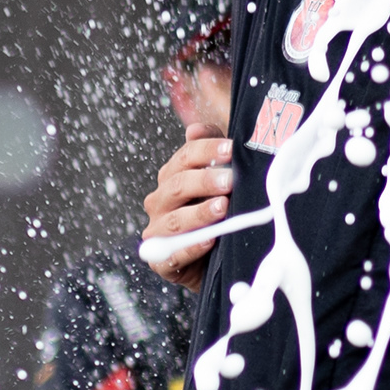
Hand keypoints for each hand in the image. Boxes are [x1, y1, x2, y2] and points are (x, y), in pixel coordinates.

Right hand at [141, 132, 231, 287]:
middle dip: (205, 180)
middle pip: (178, 184)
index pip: (186, 156)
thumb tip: (195, 129)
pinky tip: (210, 239)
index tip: (231, 148)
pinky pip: (175, 252)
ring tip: (223, 207)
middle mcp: (161, 201)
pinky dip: (193, 246)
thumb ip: (209, 154)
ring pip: (176, 218)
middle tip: (230, 180)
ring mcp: (158, 231)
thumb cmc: (214, 214)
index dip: (208, 150)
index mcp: (172, 177)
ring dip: (200, 213)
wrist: (212, 260)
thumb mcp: (216, 182)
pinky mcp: (162, 261)